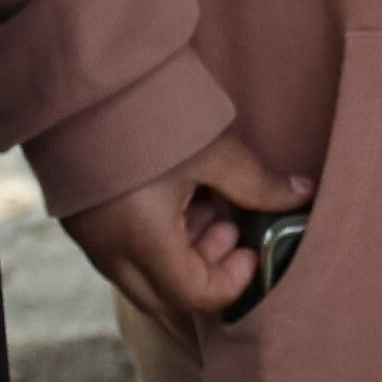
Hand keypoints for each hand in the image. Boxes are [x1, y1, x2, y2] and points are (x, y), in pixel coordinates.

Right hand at [59, 127, 313, 324]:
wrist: (86, 82)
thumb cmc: (148, 112)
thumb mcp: (211, 149)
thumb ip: (257, 183)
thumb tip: (301, 195)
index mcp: (142, 237)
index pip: (194, 295)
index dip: (232, 281)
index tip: (251, 249)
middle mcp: (109, 249)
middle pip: (165, 299)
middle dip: (206, 275)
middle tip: (228, 229)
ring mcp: (89, 239)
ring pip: (142, 280)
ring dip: (181, 260)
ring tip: (204, 207)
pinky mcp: (80, 222)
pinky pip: (121, 258)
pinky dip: (155, 247)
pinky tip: (174, 203)